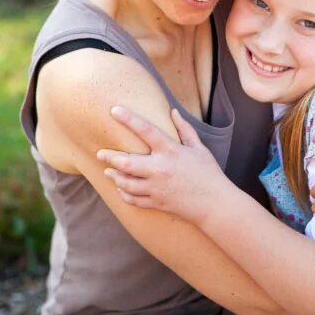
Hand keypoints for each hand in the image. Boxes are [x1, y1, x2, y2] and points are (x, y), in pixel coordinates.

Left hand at [96, 106, 228, 224]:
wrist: (214, 204)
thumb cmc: (209, 173)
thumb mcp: (199, 148)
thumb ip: (185, 129)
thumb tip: (173, 111)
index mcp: (171, 151)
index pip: (146, 130)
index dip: (129, 119)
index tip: (114, 110)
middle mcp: (160, 169)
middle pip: (126, 162)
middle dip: (110, 157)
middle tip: (100, 153)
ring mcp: (156, 188)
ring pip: (125, 183)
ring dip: (114, 176)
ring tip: (108, 171)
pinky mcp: (156, 203)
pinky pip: (133, 199)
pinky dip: (124, 194)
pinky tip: (121, 188)